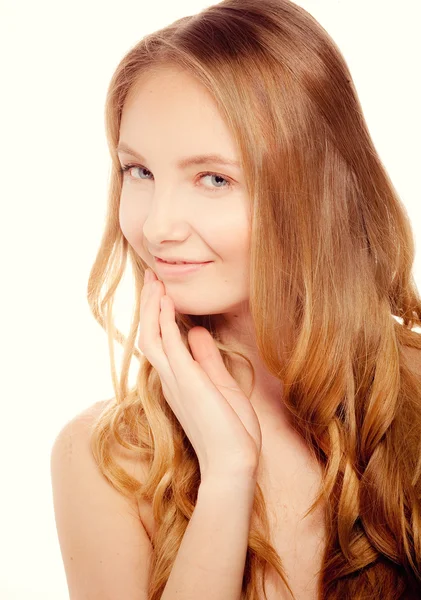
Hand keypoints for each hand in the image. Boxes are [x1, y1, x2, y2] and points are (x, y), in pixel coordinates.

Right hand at [137, 268, 261, 480]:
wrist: (234, 463)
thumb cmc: (231, 430)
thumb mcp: (221, 385)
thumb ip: (207, 358)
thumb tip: (196, 331)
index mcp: (177, 381)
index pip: (159, 342)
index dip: (156, 315)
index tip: (161, 292)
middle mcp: (169, 379)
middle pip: (149, 333)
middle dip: (149, 304)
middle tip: (151, 277)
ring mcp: (175, 380)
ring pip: (151, 335)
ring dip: (151, 306)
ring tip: (154, 280)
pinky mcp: (186, 381)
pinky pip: (168, 343)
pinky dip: (163, 320)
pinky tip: (165, 300)